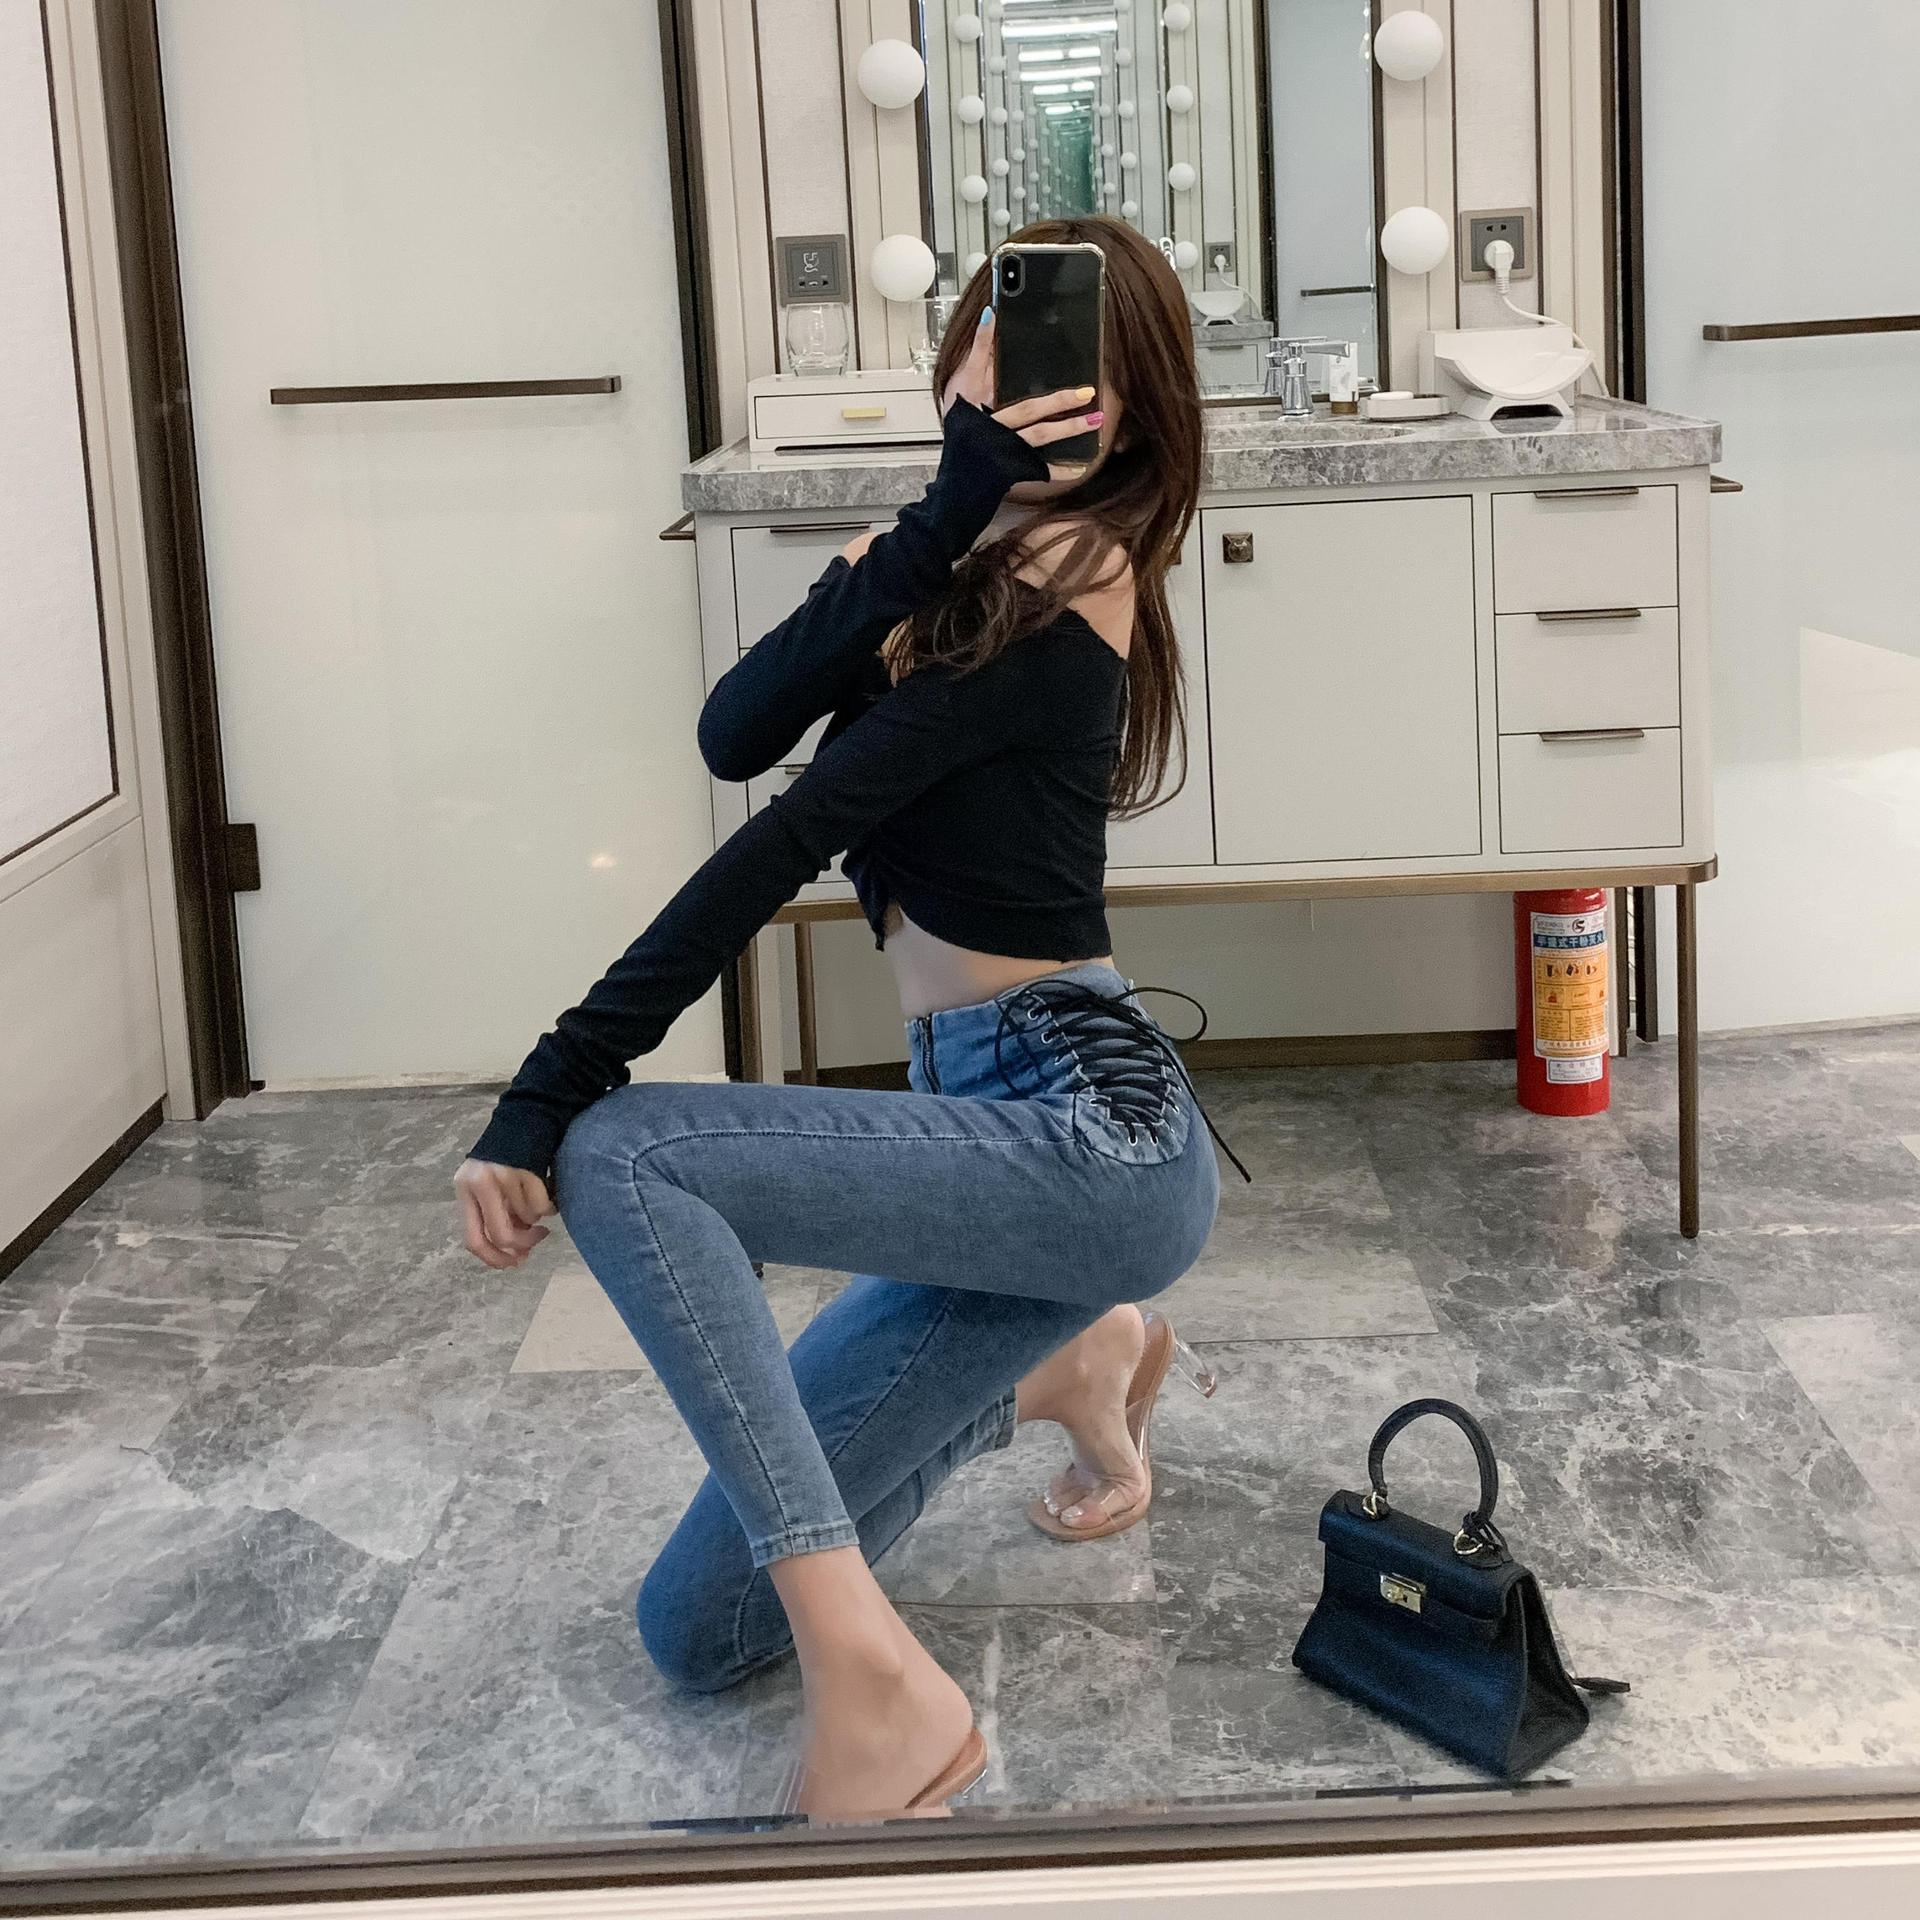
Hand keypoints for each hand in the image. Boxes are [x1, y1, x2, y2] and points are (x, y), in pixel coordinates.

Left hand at [456, 1157, 554, 1268]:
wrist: (526, 1114)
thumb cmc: (508, 1155)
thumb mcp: (489, 1183)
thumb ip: (494, 1213)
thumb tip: (514, 1251)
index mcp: (465, 1189)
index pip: (472, 1239)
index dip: (493, 1259)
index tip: (513, 1263)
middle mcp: (479, 1183)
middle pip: (501, 1234)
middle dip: (523, 1244)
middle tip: (537, 1241)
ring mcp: (503, 1176)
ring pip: (525, 1219)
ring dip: (537, 1219)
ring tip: (540, 1205)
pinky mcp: (526, 1168)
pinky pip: (541, 1204)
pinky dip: (548, 1206)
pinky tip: (549, 1194)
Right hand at [943, 309, 1104, 477]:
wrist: (959, 470)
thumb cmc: (962, 424)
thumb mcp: (962, 386)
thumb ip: (977, 352)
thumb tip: (990, 315)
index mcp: (978, 400)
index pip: (984, 365)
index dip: (988, 342)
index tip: (1004, 320)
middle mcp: (993, 424)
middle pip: (1027, 410)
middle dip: (1057, 401)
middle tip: (1087, 392)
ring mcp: (1005, 447)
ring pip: (1038, 436)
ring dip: (1068, 429)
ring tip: (1095, 420)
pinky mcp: (1014, 466)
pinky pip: (1040, 469)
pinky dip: (1061, 468)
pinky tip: (1081, 466)